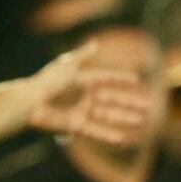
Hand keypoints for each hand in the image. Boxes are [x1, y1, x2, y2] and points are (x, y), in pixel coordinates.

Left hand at [24, 45, 151, 146]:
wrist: (30, 102)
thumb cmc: (47, 81)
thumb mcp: (67, 66)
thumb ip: (83, 56)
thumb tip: (96, 43)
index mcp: (84, 79)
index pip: (108, 79)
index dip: (122, 79)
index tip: (138, 80)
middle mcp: (85, 95)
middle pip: (113, 99)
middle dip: (131, 103)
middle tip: (150, 106)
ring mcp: (82, 111)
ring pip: (109, 115)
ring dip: (126, 118)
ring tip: (143, 121)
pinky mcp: (76, 125)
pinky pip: (95, 130)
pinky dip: (108, 135)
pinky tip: (123, 138)